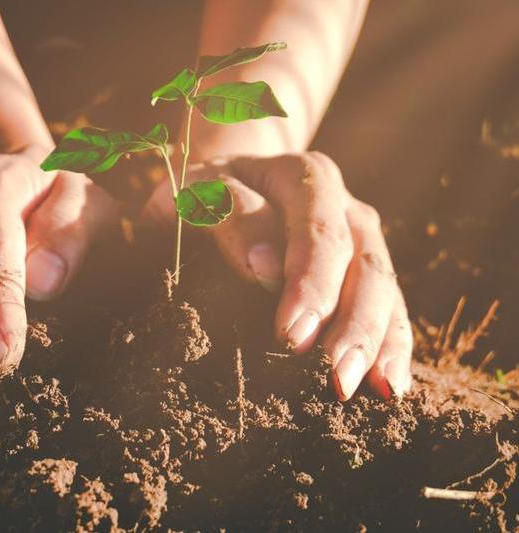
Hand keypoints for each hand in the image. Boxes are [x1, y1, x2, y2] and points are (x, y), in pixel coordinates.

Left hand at [142, 152, 411, 400]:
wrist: (228, 184)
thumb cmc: (204, 194)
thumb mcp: (198, 192)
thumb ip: (228, 215)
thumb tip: (264, 267)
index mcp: (303, 177)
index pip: (316, 230)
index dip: (309, 283)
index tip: (292, 335)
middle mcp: (343, 204)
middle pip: (360, 261)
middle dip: (352, 322)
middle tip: (336, 374)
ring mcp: (361, 237)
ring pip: (383, 286)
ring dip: (378, 340)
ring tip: (374, 389)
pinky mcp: (366, 269)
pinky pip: (392, 306)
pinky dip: (394, 345)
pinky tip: (390, 386)